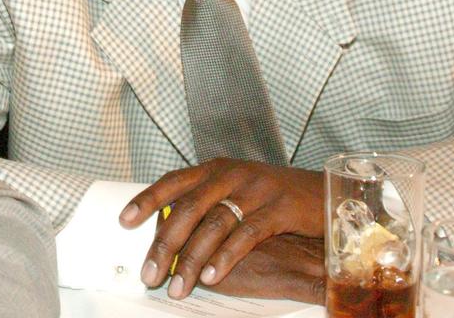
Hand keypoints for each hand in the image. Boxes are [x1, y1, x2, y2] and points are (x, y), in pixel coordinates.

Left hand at [118, 158, 322, 297]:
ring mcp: (256, 189)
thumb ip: (207, 206)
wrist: (329, 195)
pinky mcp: (279, 207)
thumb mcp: (238, 193)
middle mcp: (232, 174)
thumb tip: (168, 235)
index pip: (174, 181)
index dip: (148, 199)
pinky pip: (246, 234)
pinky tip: (212, 277)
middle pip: (188, 208)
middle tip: (149, 274)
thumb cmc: (276, 199)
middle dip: (164, 245)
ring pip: (213, 225)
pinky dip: (226, 257)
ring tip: (177, 285)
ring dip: (191, 259)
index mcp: (217, 169)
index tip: (124, 221)